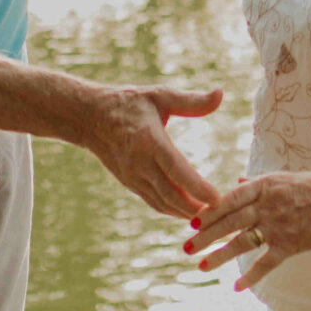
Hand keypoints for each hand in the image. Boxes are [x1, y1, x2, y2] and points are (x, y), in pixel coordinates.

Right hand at [80, 83, 223, 217]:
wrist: (89, 117)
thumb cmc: (127, 103)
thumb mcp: (159, 95)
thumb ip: (191, 101)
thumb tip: (220, 94)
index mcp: (149, 140)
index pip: (176, 169)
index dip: (197, 187)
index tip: (218, 198)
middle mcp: (139, 162)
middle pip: (170, 194)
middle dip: (195, 208)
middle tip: (220, 213)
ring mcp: (132, 176)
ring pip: (162, 202)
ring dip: (185, 212)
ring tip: (209, 216)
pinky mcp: (129, 183)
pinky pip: (153, 201)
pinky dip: (171, 210)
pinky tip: (187, 211)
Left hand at [184, 170, 310, 288]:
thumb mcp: (287, 177)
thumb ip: (260, 184)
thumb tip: (239, 182)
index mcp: (266, 186)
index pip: (230, 198)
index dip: (209, 211)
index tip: (193, 220)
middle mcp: (268, 205)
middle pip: (229, 222)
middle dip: (205, 235)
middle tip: (186, 247)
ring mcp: (279, 226)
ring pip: (241, 243)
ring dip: (219, 256)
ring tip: (202, 266)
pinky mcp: (291, 245)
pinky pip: (266, 263)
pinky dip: (251, 277)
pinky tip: (237, 287)